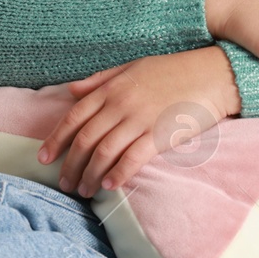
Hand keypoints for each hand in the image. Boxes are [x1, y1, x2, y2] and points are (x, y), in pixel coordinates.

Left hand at [36, 45, 238, 197]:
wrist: (213, 74)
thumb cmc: (173, 71)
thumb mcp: (133, 66)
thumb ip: (100, 79)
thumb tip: (71, 90)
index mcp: (111, 88)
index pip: (74, 117)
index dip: (57, 139)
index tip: (45, 158)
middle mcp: (120, 104)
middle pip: (85, 139)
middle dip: (70, 165)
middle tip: (64, 184)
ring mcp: (140, 120)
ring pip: (104, 152)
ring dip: (90, 175)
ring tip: (83, 191)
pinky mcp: (160, 135)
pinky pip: (132, 158)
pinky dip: (118, 174)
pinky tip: (109, 186)